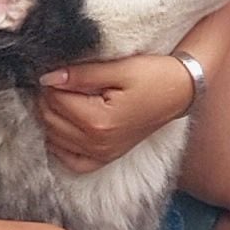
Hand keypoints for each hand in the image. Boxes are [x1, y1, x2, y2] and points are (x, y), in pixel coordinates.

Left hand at [36, 52, 201, 173]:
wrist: (181, 92)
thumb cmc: (154, 76)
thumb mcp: (120, 68)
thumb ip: (82, 74)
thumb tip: (48, 78)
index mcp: (99, 120)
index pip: (55, 101)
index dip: (51, 81)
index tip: (59, 68)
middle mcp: (97, 143)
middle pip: (50, 120)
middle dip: (48, 98)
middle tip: (61, 80)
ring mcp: (102, 154)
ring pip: (54, 138)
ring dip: (51, 117)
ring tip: (64, 97)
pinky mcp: (106, 158)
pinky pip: (71, 160)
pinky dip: (60, 144)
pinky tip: (63, 127)